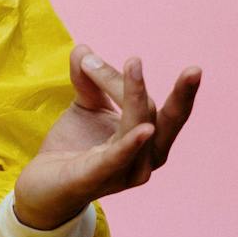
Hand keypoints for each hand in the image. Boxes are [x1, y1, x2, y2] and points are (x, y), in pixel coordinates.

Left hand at [11, 42, 201, 229]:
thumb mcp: (84, 107)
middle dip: (183, 97)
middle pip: (167, 124)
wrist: (41, 187)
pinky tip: (143, 130)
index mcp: (146, 143)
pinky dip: (130, 145)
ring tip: (134, 65)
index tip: (88, 58)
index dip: (125, 80)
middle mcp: (143, 160)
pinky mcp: (95, 179)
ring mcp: (123, 173)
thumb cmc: (72, 148)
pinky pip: (116, 160)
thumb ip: (88, 79)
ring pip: (138, 131)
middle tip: (195, 69)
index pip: (147, 105)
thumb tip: (83, 48)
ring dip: (135, 97)